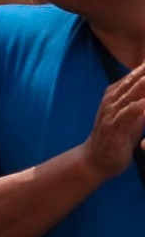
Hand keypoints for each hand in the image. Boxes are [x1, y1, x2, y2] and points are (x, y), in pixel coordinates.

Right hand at [81, 61, 144, 181]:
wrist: (95, 160)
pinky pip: (127, 115)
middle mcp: (112, 100)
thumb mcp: (130, 117)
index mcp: (115, 95)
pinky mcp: (113, 128)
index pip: (134, 76)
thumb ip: (140, 103)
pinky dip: (138, 108)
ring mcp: (111, 113)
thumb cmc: (116, 139)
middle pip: (133, 81)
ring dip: (144, 85)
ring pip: (131, 95)